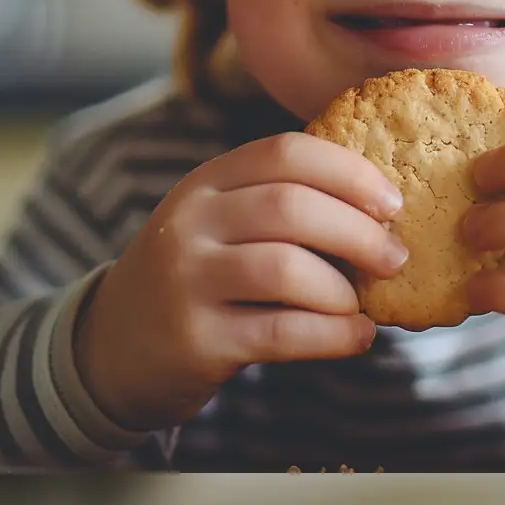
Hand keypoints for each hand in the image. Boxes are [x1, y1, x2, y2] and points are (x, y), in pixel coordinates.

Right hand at [73, 132, 406, 431]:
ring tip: (363, 305)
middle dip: (359, 232)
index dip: (349, 173)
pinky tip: (356, 338)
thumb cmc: (190, 284)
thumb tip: (383, 212)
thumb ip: (276, 209)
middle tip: (394, 257)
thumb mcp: (214, 228)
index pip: (284, 153)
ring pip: (287, 269)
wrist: (110, 351)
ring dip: (344, 290)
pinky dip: (333, 336)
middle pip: (290, 207)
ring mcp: (186, 283)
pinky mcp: (195, 341)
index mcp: (202, 186)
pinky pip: (281, 332)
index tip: (391, 202)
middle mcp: (188, 226)